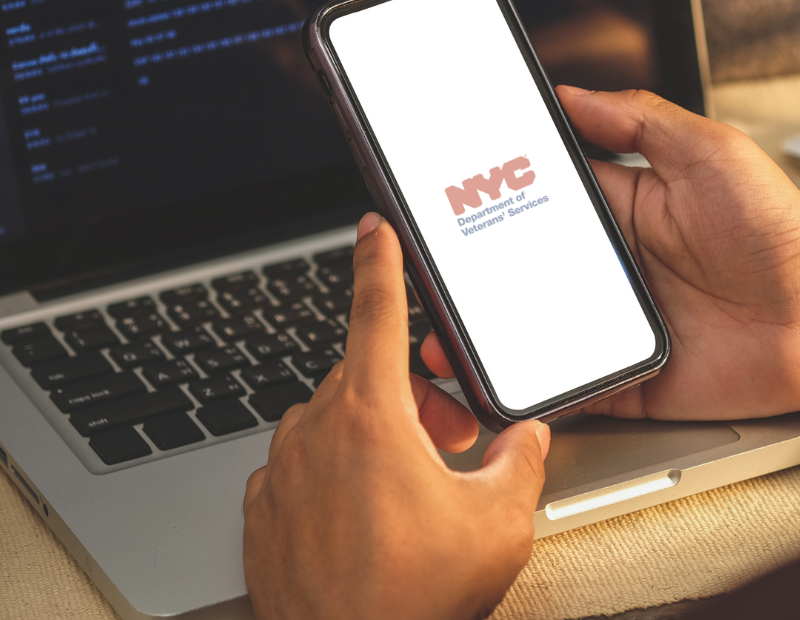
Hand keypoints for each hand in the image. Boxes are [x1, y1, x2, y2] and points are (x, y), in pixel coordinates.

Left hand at [242, 213, 550, 619]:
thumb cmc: (413, 598)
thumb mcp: (499, 522)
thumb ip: (520, 461)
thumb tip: (526, 440)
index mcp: (371, 417)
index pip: (375, 313)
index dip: (379, 262)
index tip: (373, 228)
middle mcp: (316, 433)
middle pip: (368, 377)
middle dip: (413, 395)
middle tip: (451, 440)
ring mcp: (282, 474)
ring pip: (334, 422)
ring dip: (374, 435)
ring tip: (412, 488)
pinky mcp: (262, 513)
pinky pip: (303, 467)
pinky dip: (335, 474)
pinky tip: (368, 516)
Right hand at [423, 88, 799, 419]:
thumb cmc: (783, 235)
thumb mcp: (714, 153)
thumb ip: (643, 121)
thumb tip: (573, 92)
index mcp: (625, 208)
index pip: (542, 197)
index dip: (494, 192)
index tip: (446, 189)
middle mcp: (615, 266)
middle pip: (525, 266)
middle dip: (473, 270)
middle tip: (428, 268)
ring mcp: (621, 324)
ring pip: (536, 330)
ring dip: (491, 334)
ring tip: (445, 335)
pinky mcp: (634, 378)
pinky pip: (574, 387)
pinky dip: (538, 388)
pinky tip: (502, 382)